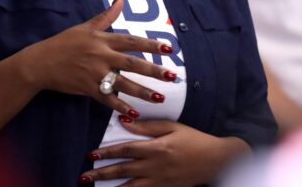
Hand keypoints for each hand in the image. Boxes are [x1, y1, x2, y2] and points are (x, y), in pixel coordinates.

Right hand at [18, 0, 176, 118]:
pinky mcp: (88, 88)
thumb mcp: (85, 27)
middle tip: (172, 75)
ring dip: (143, 91)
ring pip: (123, 83)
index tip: (168, 48)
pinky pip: (107, 99)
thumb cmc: (63, 43)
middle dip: (154, 70)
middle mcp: (101, 56)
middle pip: (132, 63)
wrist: (41, 62)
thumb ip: (106, 16)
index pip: (131, 41)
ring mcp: (94, 73)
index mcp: (102, 39)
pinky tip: (134, 112)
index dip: (150, 44)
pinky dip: (120, 106)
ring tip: (160, 97)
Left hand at [79, 119, 249, 186]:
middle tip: (84, 176)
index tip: (92, 155)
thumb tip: (124, 121)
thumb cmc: (193, 139)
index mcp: (156, 149)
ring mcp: (160, 182)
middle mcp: (155, 167)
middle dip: (102, 174)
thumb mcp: (172, 127)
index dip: (107, 153)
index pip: (126, 150)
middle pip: (123, 171)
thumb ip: (147, 126)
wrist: (216, 160)